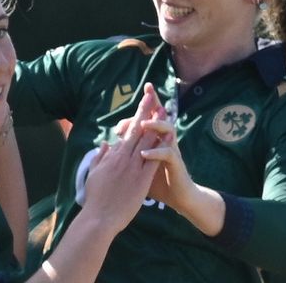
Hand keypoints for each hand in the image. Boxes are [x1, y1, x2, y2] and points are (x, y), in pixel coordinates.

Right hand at [81, 89, 161, 233]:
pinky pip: (154, 159)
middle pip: (138, 130)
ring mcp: (133, 168)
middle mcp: (124, 157)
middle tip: (153, 95)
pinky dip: (162, 147)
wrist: (99, 218)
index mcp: (113, 155)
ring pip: (147, 141)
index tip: (144, 101)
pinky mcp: (142, 180)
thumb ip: (100, 156)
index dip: (137, 115)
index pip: (128, 130)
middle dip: (146, 111)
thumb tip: (106, 143)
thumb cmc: (95, 198)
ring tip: (165, 110)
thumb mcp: (94, 173)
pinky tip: (170, 137)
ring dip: (157, 125)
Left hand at [115, 84, 196, 212]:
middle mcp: (164, 141)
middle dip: (153, 102)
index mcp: (153, 142)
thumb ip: (124, 155)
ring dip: (156, 125)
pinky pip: (167, 153)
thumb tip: (106, 146)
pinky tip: (145, 153)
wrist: (178, 197)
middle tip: (148, 88)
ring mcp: (171, 150)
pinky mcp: (176, 162)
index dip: (136, 115)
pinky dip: (156, 152)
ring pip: (167, 130)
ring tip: (144, 125)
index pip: (145, 122)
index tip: (118, 124)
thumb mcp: (138, 167)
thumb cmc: (157, 182)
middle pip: (159, 117)